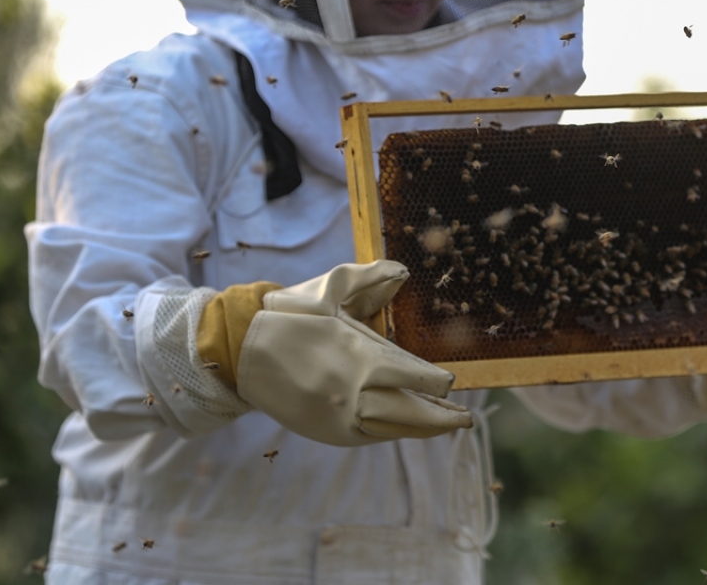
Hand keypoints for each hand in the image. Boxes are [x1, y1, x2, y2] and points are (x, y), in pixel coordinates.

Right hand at [236, 260, 471, 445]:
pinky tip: (409, 427)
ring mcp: (339, 417)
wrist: (242, 351)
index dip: (434, 382)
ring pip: (393, 428)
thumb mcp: (330, 288)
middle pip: (409, 411)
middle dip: (440, 416)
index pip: (410, 375)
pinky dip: (393, 432)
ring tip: (446, 426)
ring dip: (422, 429)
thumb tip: (402, 270)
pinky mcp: (327, 431)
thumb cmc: (290, 316)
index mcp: (358, 357)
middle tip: (464, 418)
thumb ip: (370, 278)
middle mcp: (352, 393)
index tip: (451, 383)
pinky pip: (370, 436)